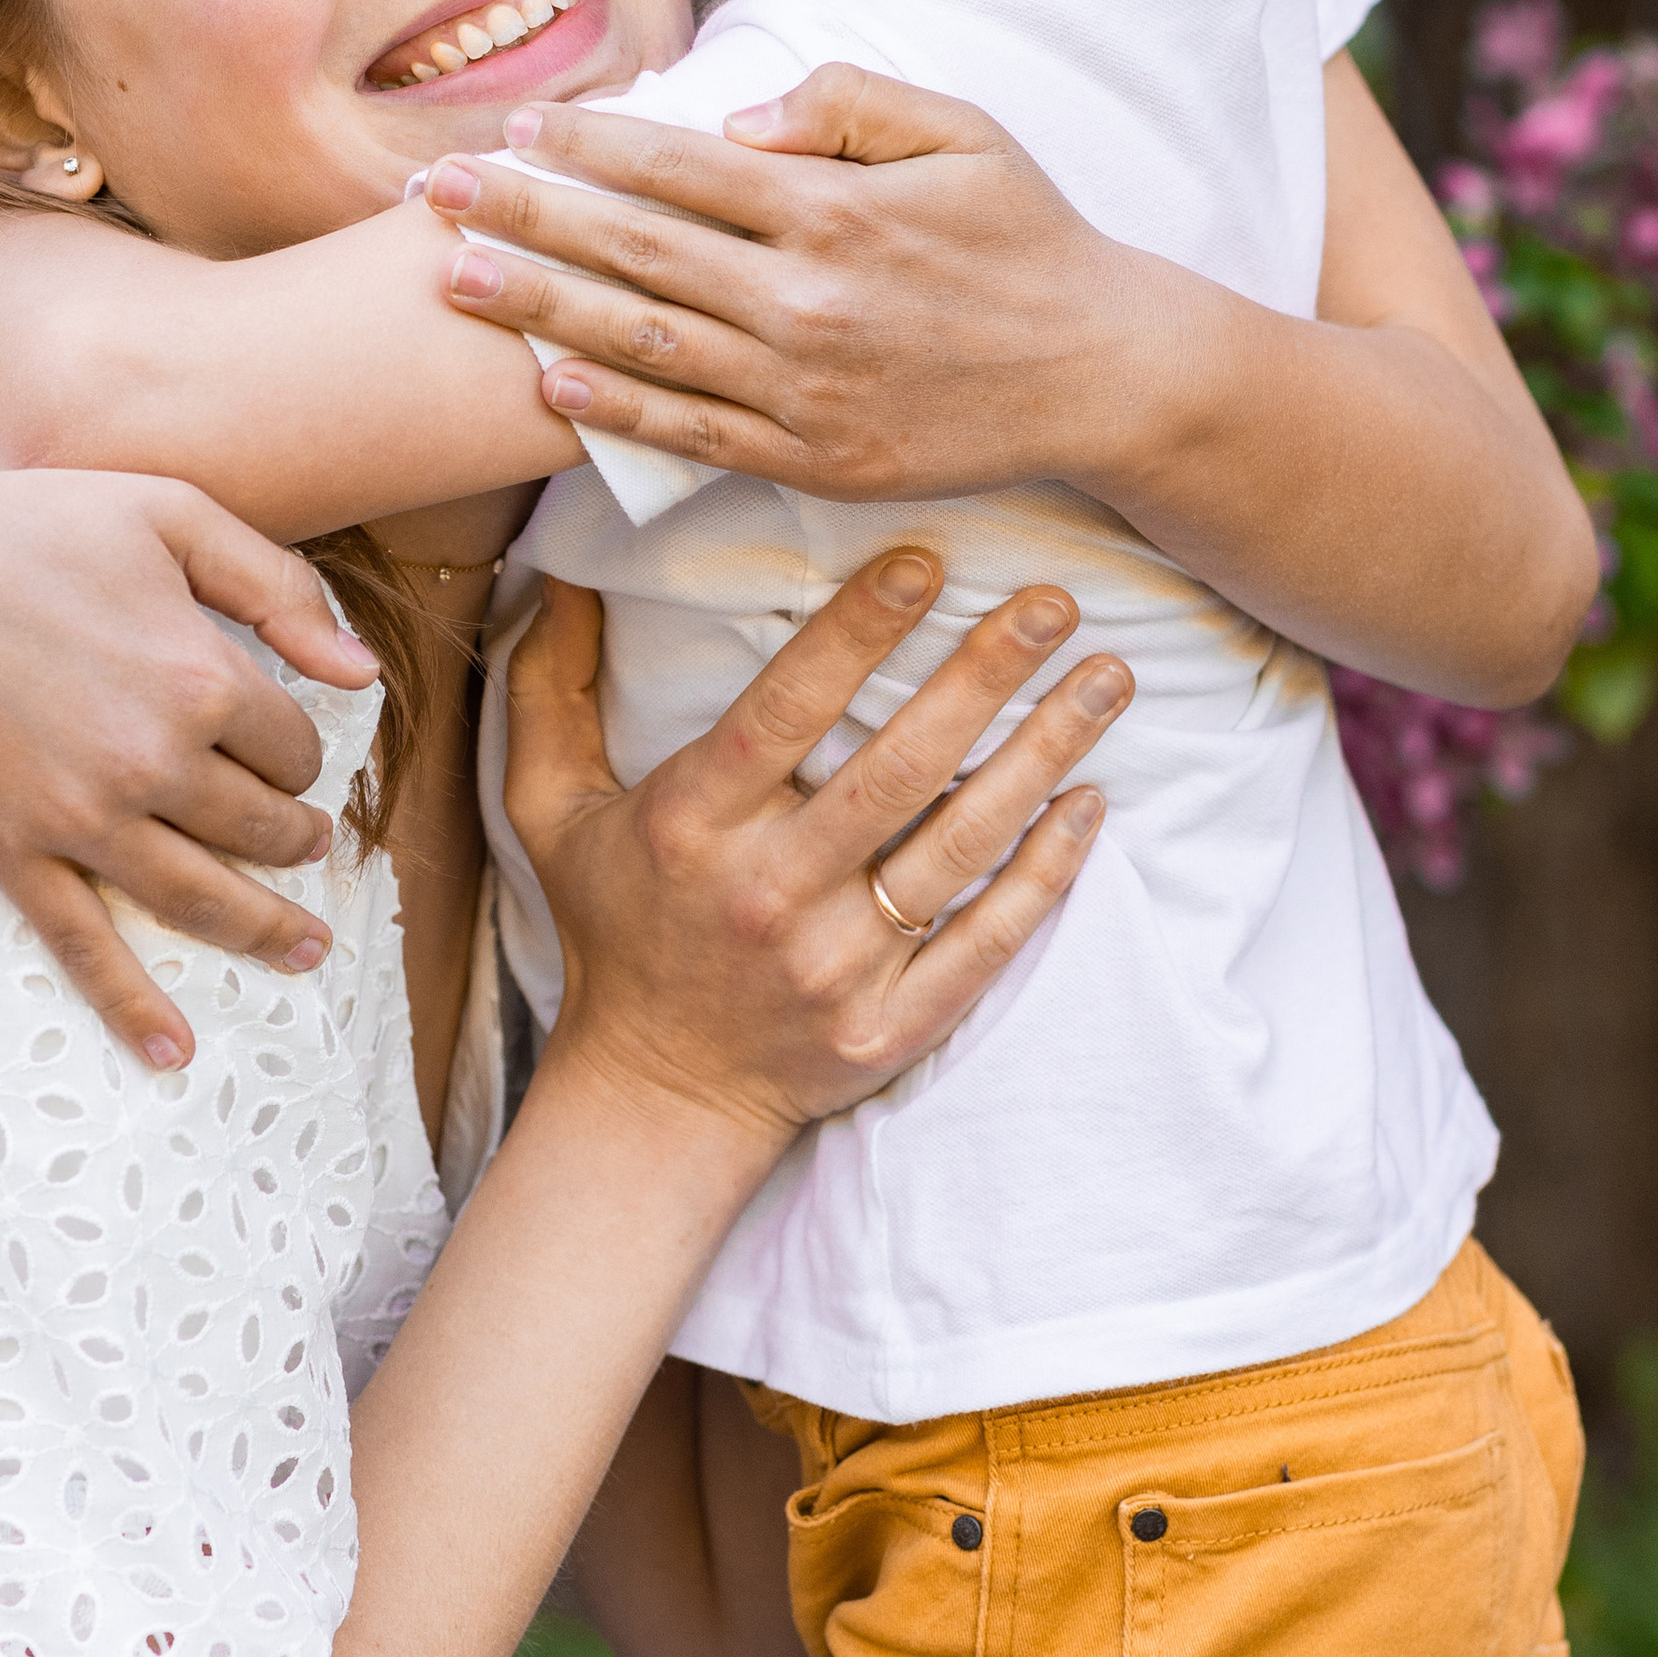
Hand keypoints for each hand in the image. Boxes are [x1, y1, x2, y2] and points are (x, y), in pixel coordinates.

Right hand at [0, 440, 382, 1066]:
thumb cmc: (30, 524)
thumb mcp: (172, 516)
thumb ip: (280, 588)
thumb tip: (365, 673)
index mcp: (202, 679)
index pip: (293, 749)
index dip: (300, 752)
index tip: (285, 746)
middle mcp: (152, 762)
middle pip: (260, 830)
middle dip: (295, 841)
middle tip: (307, 846)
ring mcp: (79, 817)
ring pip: (200, 899)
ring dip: (262, 931)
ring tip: (303, 949)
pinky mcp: (11, 850)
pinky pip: (84, 945)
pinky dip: (132, 1007)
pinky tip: (172, 1052)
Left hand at [425, 67, 1179, 504]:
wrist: (1102, 374)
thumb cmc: (1027, 240)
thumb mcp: (962, 133)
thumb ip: (848, 104)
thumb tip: (736, 119)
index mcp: (835, 208)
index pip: (680, 167)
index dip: (587, 146)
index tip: (516, 127)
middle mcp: (807, 296)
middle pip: (636, 249)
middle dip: (524, 217)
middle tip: (435, 193)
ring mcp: (805, 384)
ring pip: (647, 340)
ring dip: (541, 309)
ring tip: (455, 280)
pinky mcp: (813, 455)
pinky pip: (694, 432)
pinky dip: (617, 410)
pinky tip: (549, 382)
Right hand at [505, 553, 1128, 1148]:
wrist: (656, 1095)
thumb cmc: (613, 928)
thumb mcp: (549, 810)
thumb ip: (549, 693)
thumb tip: (563, 577)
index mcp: (692, 825)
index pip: (785, 709)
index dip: (858, 631)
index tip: (926, 561)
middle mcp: (768, 892)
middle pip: (898, 769)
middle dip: (986, 675)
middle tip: (1057, 601)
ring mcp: (836, 966)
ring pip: (961, 846)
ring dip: (1043, 755)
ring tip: (1107, 680)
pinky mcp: (890, 1026)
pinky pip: (986, 940)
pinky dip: (1046, 872)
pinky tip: (1090, 801)